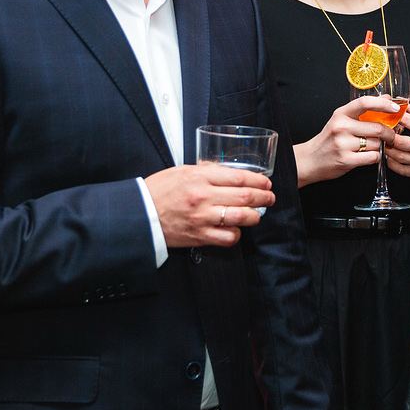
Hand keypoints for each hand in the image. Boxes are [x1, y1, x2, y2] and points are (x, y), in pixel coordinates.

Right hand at [143, 164, 273, 248]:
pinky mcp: (199, 236)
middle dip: (264, 197)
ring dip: (255, 216)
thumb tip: (228, 173)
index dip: (258, 181)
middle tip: (270, 198)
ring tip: (257, 214)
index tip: (265, 183)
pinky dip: (236, 234)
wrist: (139, 214)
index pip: (238, 177)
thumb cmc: (159, 190)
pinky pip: (227, 238)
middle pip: (245, 196)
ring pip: (241, 217)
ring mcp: (202, 218)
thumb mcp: (181, 171)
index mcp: (199, 177)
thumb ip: (206, 171)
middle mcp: (203, 197)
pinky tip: (235, 230)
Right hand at [294, 95, 400, 186]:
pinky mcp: (346, 160)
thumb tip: (387, 98)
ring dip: (379, 147)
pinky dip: (376, 157)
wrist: (310, 160)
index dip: (383, 104)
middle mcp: (341, 127)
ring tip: (372, 148)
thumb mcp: (342, 120)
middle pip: (377, 128)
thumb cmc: (329, 140)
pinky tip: (369, 156)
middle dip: (389, 134)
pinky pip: (373, 157)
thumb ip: (363, 110)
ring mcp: (343, 144)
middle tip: (391, 137)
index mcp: (341, 114)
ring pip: (376, 144)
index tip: (395, 108)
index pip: (365, 103)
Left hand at [384, 103, 409, 178]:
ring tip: (384, 142)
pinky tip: (390, 157)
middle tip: (381, 131)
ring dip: (388, 149)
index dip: (395, 116)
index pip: (408, 121)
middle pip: (400, 142)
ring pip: (399, 157)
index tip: (387, 114)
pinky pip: (404, 171)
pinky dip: (392, 164)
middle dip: (387, 136)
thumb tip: (403, 105)